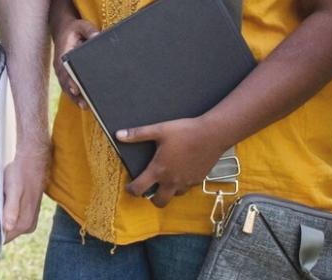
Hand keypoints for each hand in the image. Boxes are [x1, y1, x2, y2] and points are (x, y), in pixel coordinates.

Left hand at [1, 140, 46, 243]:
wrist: (32, 161)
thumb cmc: (21, 173)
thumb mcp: (13, 189)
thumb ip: (11, 208)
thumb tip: (7, 227)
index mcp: (24, 223)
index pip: (3, 238)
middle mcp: (28, 226)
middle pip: (5, 232)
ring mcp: (28, 221)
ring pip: (7, 224)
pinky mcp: (27, 214)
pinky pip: (11, 218)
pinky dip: (4, 211)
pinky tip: (3, 199)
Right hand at [53, 17, 98, 108]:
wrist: (63, 29)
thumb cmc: (74, 28)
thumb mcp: (81, 25)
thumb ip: (90, 30)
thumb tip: (98, 37)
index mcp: (63, 53)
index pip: (65, 69)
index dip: (70, 80)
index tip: (76, 89)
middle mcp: (59, 65)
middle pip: (66, 82)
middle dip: (74, 94)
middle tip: (85, 104)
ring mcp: (61, 71)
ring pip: (66, 87)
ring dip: (75, 98)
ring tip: (86, 107)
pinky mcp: (64, 75)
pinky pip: (68, 87)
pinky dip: (75, 96)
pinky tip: (84, 104)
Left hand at [116, 116, 230, 208]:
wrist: (212, 135)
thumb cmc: (185, 131)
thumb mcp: (159, 130)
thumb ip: (138, 134)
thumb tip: (119, 135)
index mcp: (159, 170)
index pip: (139, 189)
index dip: (131, 190)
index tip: (129, 187)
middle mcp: (172, 181)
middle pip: (158, 202)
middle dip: (151, 198)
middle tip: (148, 188)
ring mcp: (186, 182)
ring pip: (174, 195)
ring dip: (167, 191)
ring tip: (165, 179)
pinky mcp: (197, 180)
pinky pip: (186, 188)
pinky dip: (181, 184)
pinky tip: (180, 172)